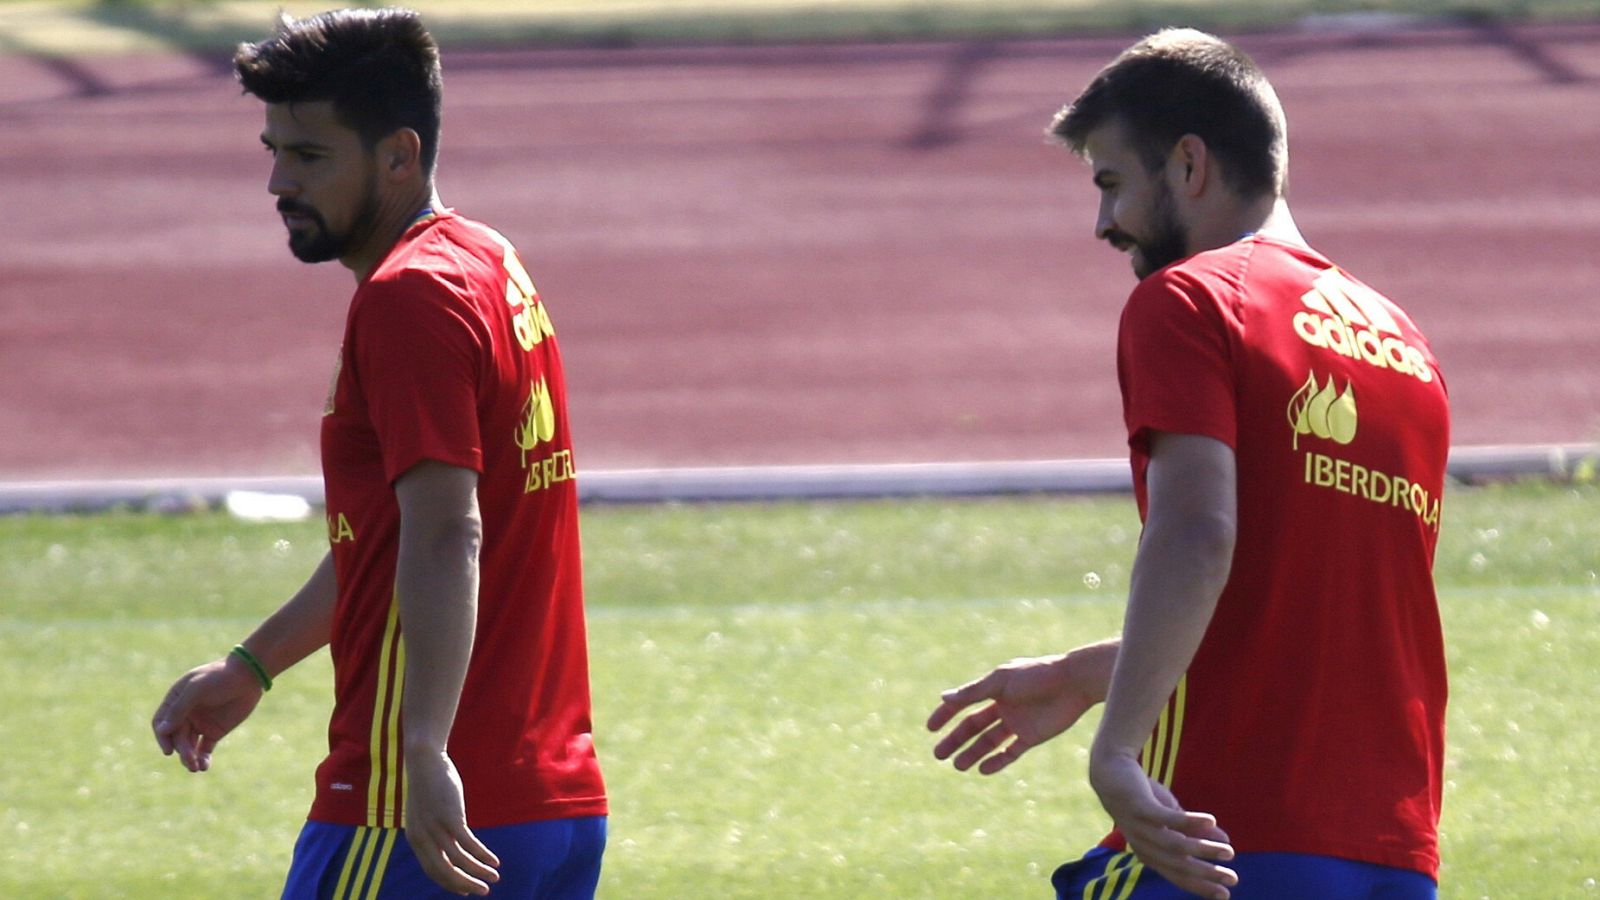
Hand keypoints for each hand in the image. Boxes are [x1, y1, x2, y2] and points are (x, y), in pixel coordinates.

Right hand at [152, 656, 263, 771]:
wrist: (248, 676)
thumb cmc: (219, 677)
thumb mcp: (196, 689)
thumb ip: (179, 709)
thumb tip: (162, 730)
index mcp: (175, 701)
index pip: (161, 724)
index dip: (162, 737)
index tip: (169, 750)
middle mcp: (185, 715)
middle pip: (176, 737)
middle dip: (181, 750)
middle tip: (189, 759)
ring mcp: (199, 724)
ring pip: (188, 746)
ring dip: (190, 758)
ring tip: (195, 768)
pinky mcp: (215, 732)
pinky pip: (204, 749)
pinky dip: (203, 759)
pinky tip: (204, 767)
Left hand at [403, 749, 499, 895]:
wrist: (425, 761)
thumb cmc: (428, 784)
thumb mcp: (425, 811)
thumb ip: (432, 829)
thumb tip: (446, 841)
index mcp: (415, 839)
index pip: (432, 871)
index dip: (450, 883)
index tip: (465, 890)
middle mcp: (423, 838)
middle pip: (445, 872)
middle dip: (466, 885)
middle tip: (483, 891)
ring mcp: (436, 828)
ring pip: (459, 861)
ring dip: (479, 872)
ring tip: (494, 877)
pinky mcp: (451, 817)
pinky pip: (469, 844)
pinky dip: (482, 856)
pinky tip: (494, 861)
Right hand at [928, 654, 1100, 774]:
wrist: (1074, 683)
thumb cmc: (1037, 675)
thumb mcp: (1001, 682)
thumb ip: (973, 692)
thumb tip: (943, 697)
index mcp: (994, 689)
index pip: (964, 704)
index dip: (946, 714)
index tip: (930, 728)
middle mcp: (1003, 707)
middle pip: (973, 727)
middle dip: (955, 740)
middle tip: (938, 754)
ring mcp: (1017, 723)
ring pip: (989, 742)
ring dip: (973, 753)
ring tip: (957, 766)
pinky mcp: (1032, 737)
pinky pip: (1010, 752)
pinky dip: (996, 761)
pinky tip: (982, 769)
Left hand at [1089, 751, 1236, 898]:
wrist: (1111, 769)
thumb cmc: (1142, 796)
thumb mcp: (1171, 815)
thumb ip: (1194, 831)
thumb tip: (1226, 841)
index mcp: (1149, 852)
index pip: (1177, 875)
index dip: (1200, 886)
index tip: (1225, 894)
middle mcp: (1143, 844)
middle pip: (1178, 865)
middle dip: (1206, 874)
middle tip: (1232, 878)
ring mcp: (1139, 827)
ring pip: (1175, 845)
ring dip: (1203, 849)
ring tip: (1228, 850)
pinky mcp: (1139, 806)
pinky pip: (1166, 818)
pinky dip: (1189, 821)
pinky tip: (1211, 820)